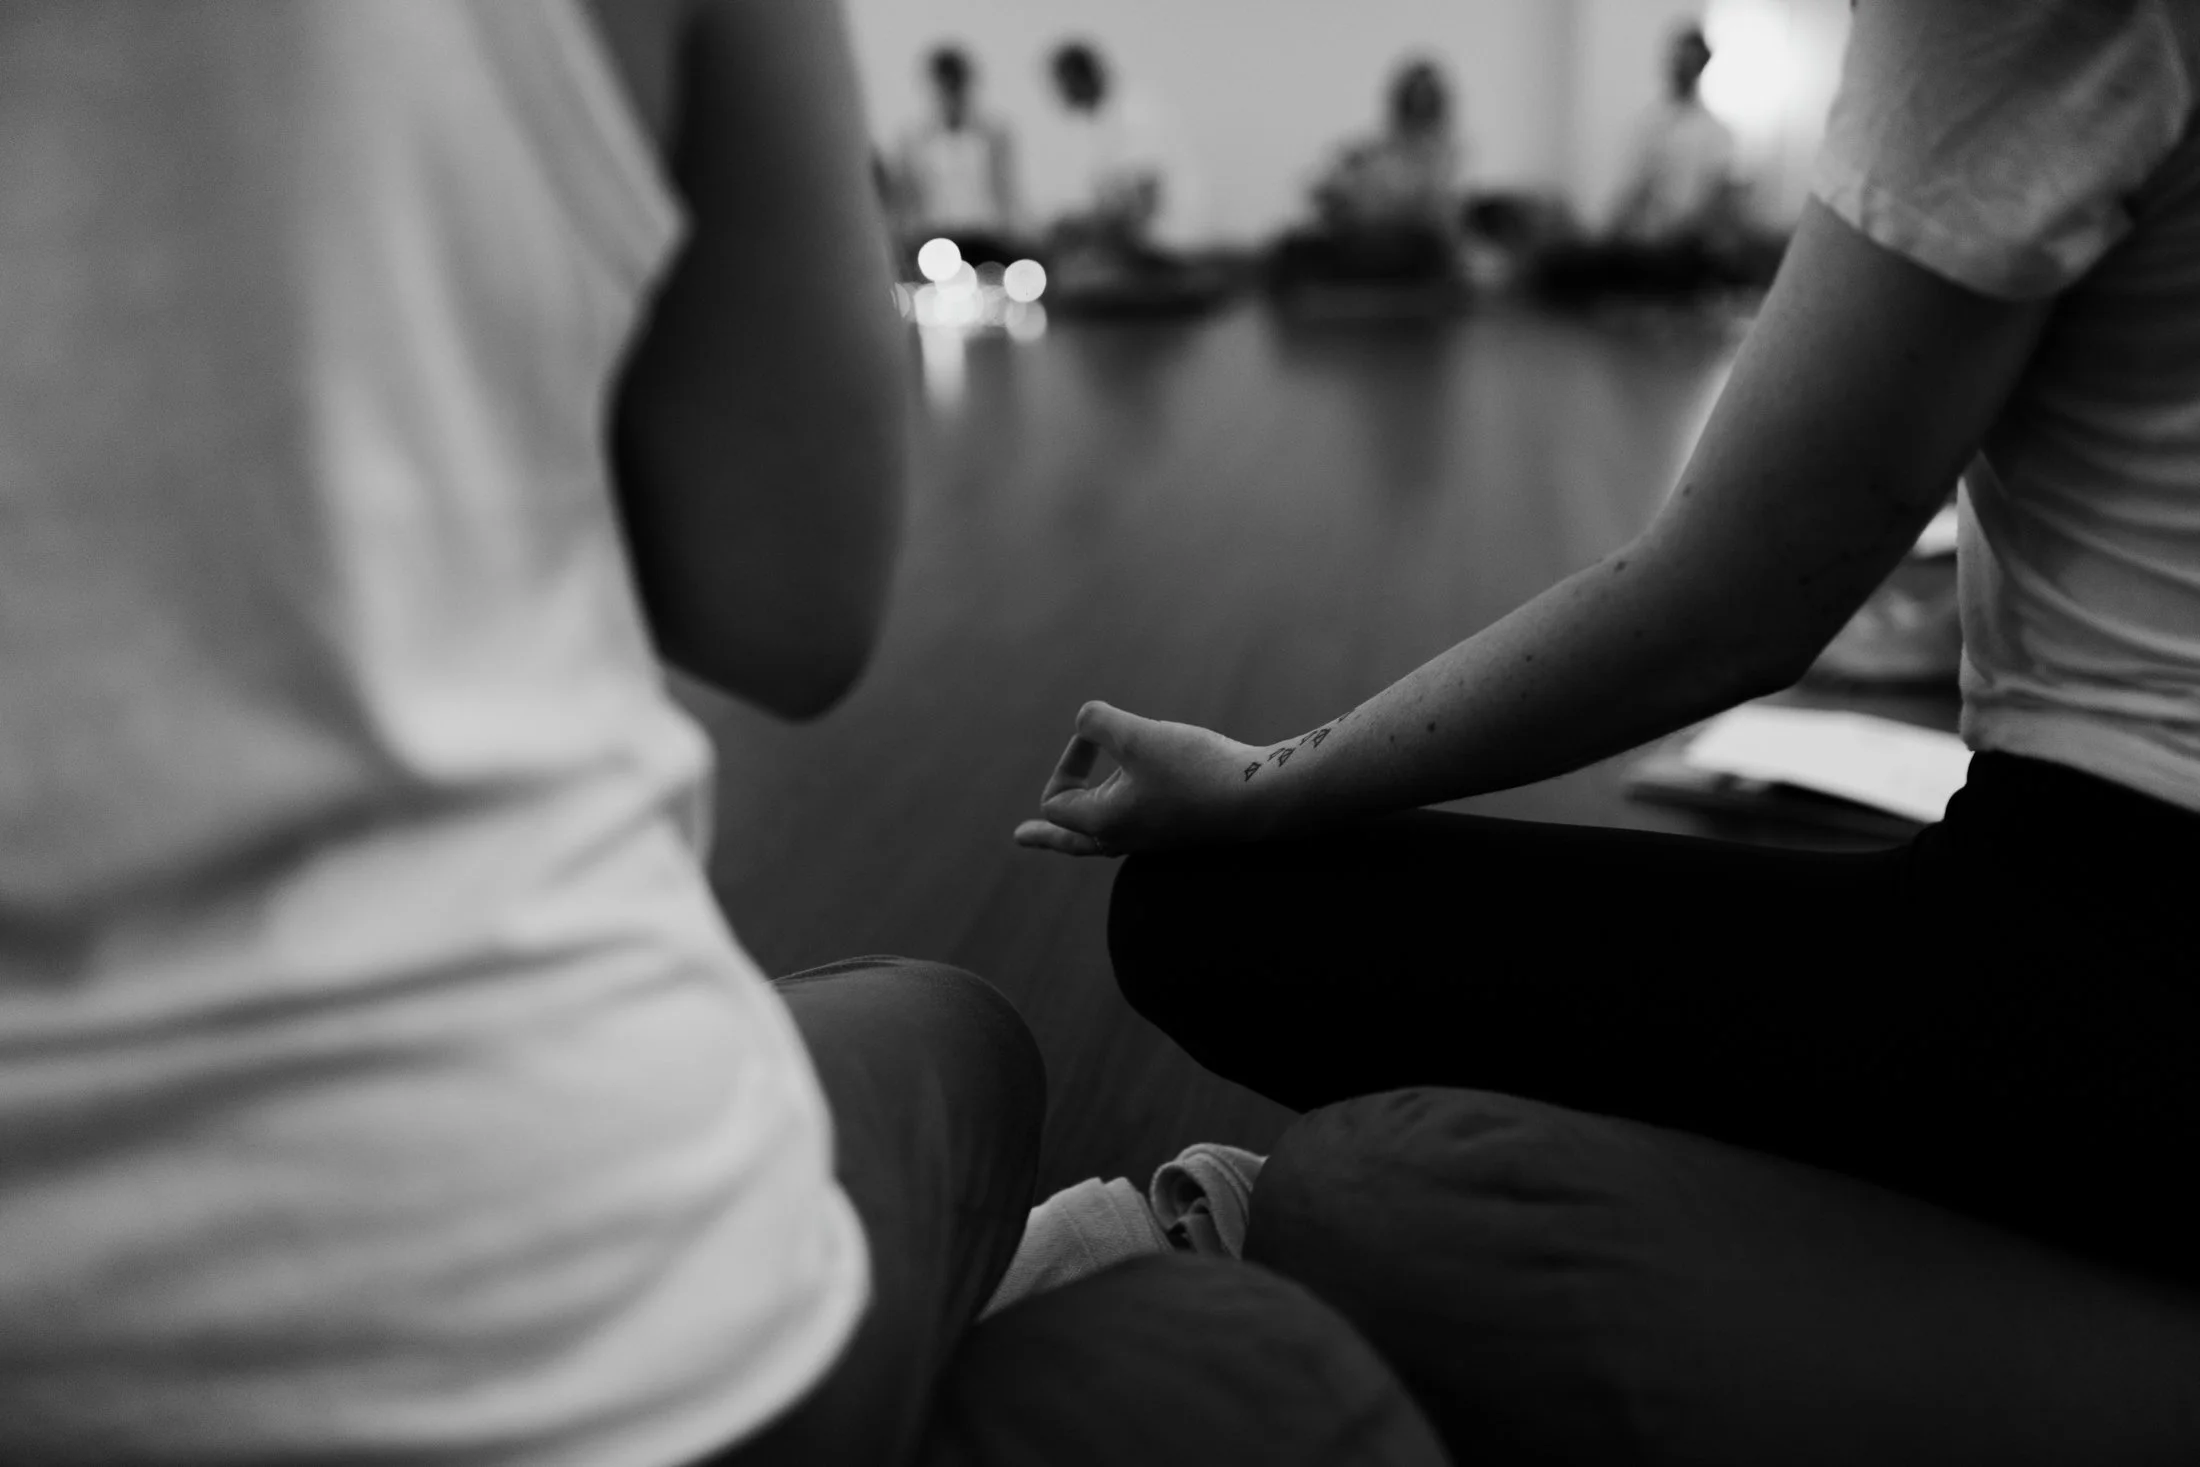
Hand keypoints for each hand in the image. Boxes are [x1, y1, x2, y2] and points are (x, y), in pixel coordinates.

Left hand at [1014, 702, 1267, 856]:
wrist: (1263, 797)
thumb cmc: (1198, 770)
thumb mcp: (1139, 736)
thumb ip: (1098, 722)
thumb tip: (1087, 722)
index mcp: (1104, 823)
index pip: (1056, 799)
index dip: (1070, 758)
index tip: (1103, 735)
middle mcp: (1124, 838)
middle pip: (1071, 837)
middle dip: (1046, 835)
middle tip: (1020, 838)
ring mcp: (1153, 837)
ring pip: (1103, 837)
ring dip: (1081, 826)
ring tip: (1066, 830)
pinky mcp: (1179, 828)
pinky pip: (1134, 829)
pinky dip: (1120, 816)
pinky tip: (1127, 809)